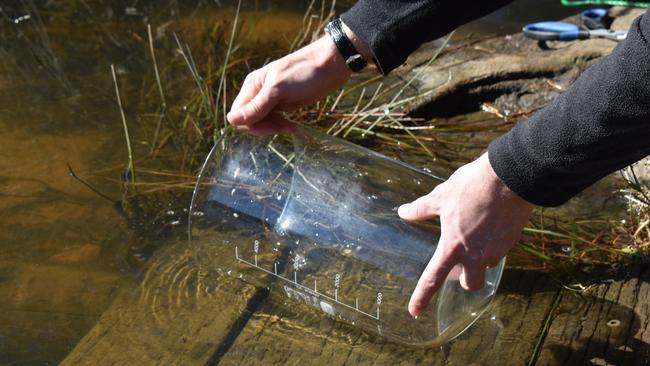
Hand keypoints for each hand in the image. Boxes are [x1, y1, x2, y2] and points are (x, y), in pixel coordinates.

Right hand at [227, 22, 370, 133]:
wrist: (331, 66)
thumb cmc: (305, 73)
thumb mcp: (279, 90)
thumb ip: (256, 106)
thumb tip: (230, 120)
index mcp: (252, 86)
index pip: (238, 114)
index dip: (251, 124)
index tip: (271, 124)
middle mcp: (258, 93)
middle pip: (248, 120)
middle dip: (264, 127)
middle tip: (285, 125)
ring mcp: (270, 99)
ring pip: (261, 122)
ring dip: (274, 128)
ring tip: (291, 126)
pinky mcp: (283, 105)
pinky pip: (273, 121)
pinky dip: (280, 126)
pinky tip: (293, 125)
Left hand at [398, 153, 533, 316]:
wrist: (510, 177)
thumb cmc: (472, 187)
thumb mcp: (440, 196)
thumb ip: (421, 210)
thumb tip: (403, 212)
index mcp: (453, 247)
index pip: (433, 279)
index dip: (422, 297)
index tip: (414, 311)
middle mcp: (475, 256)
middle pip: (471, 284)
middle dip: (466, 278)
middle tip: (461, 262)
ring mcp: (497, 251)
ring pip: (487, 266)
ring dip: (481, 259)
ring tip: (476, 234)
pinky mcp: (512, 242)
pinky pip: (500, 250)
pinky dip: (493, 244)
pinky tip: (491, 225)